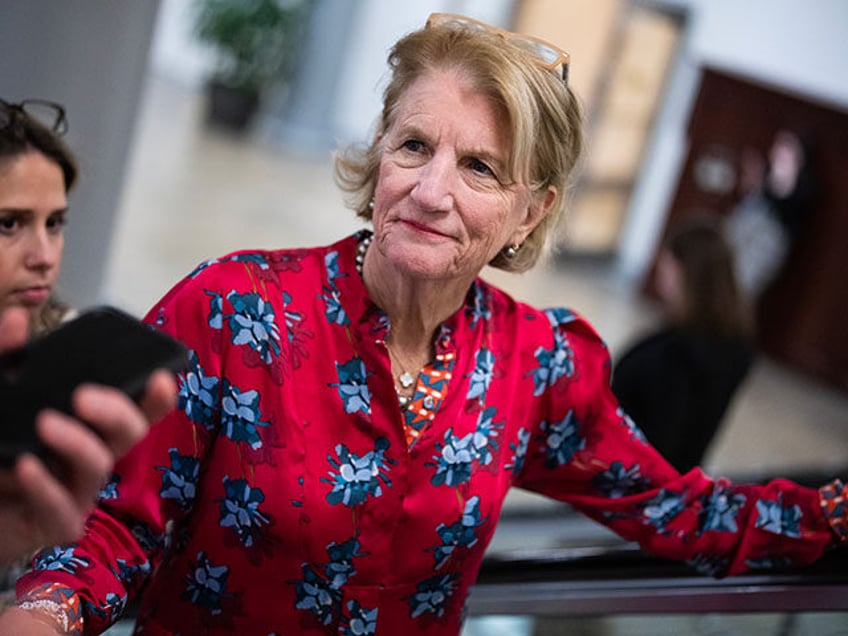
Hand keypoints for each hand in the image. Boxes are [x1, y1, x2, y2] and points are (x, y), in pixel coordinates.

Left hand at [0, 308, 176, 562]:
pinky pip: (64, 512)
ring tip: (45, 424)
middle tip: (84, 396)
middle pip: (129, 434)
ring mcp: (74, 493)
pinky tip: (24, 467)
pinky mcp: (52, 525)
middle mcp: (86, 457)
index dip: (154, 396)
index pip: (131, 409)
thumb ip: (4, 361)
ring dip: (78, 443)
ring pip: (99, 467)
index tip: (160, 376)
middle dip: (117, 411)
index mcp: (82, 426)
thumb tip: (17, 319)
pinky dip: (45, 488)